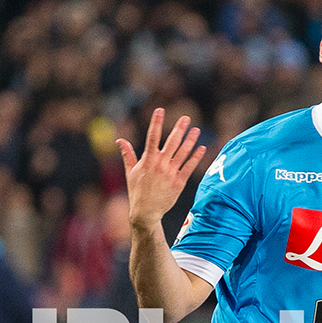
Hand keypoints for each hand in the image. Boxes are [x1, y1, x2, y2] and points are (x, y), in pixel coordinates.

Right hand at [116, 107, 205, 229]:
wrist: (146, 212)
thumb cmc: (137, 192)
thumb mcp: (131, 172)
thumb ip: (128, 155)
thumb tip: (119, 140)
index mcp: (148, 160)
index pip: (152, 137)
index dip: (156, 122)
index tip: (160, 110)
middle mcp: (160, 165)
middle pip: (172, 142)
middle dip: (179, 129)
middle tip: (186, 117)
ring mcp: (170, 173)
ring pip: (183, 153)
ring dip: (190, 140)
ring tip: (196, 130)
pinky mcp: (179, 183)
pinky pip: (189, 167)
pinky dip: (196, 157)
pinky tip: (201, 148)